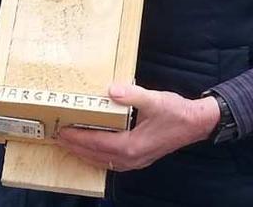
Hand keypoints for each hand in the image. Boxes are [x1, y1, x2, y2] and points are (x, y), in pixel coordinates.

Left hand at [56, 83, 219, 171]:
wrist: (196, 124)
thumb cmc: (176, 111)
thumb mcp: (154, 99)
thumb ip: (132, 95)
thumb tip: (112, 91)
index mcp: (132, 145)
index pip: (96, 143)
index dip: (77, 138)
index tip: (61, 130)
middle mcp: (131, 158)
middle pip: (95, 155)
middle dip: (75, 146)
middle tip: (56, 137)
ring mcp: (135, 161)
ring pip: (102, 161)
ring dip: (83, 153)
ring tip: (68, 143)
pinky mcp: (138, 159)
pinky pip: (111, 161)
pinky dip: (96, 155)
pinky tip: (90, 149)